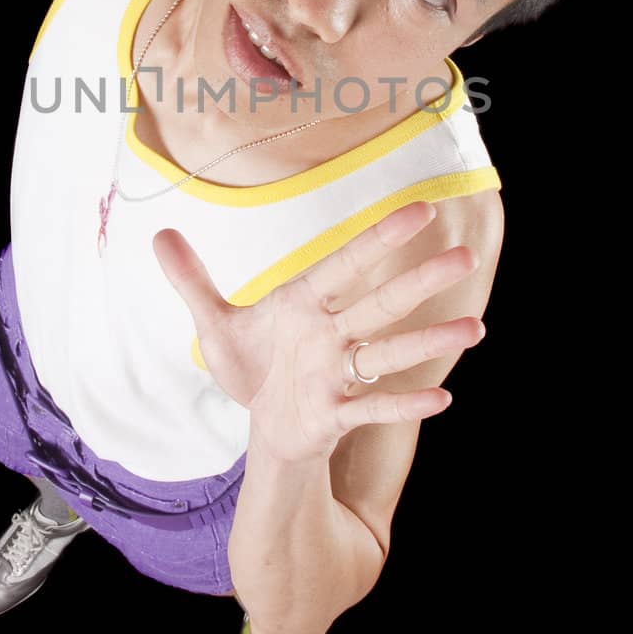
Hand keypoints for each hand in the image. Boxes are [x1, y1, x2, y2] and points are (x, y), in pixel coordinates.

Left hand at [152, 200, 484, 464]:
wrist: (260, 425)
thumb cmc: (252, 368)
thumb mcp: (214, 325)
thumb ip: (192, 281)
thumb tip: (158, 235)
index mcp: (305, 303)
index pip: (346, 264)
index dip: (380, 239)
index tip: (420, 209)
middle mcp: (330, 333)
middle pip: (381, 303)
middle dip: (422, 280)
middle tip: (467, 256)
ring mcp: (337, 373)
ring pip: (388, 353)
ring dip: (428, 341)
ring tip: (475, 328)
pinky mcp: (334, 413)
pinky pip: (372, 407)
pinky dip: (402, 404)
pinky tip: (441, 400)